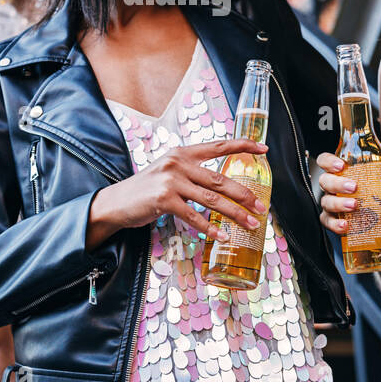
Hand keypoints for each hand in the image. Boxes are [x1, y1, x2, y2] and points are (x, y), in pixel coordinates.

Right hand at [87, 139, 269, 250]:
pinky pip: (194, 216)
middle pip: (220, 179)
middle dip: (244, 194)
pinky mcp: (164, 200)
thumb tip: (220, 184)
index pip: (218, 145)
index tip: (263, 149)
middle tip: (260, 206)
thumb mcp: (168, 171)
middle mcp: (178, 163)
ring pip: (212, 199)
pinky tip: (222, 235)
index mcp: (183, 153)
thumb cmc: (146, 189)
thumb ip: (191, 172)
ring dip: (234, 213)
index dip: (243, 145)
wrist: (117, 202)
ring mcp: (171, 181)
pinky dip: (210, 227)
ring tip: (249, 223)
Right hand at [316, 152, 380, 235]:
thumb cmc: (379, 196)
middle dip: (337, 183)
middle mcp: (332, 187)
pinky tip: (345, 224)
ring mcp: (330, 204)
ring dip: (338, 203)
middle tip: (354, 187)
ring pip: (326, 201)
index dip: (328, 161)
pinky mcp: (331, 221)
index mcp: (341, 173)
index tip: (341, 165)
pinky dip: (335, 224)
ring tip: (354, 206)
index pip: (325, 161)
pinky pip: (327, 222)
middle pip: (324, 181)